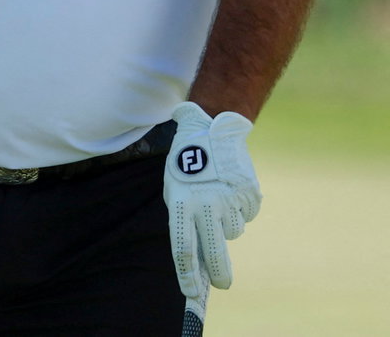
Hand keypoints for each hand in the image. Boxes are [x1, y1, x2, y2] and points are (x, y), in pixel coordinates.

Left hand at [163, 101, 261, 300]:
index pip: (182, 248)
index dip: (186, 275)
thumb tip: (195, 258)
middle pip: (213, 252)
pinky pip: (247, 214)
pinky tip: (231, 188)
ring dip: (226, 223)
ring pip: (232, 231)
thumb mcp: (174, 188)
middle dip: (219, 274)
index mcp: (181, 202)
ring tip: (218, 198)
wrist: (212, 129)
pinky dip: (241, 208)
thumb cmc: (186, 164)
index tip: (190, 293)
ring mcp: (229, 199)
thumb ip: (183, 219)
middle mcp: (206, 203)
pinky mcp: (249, 194)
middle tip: (222, 283)